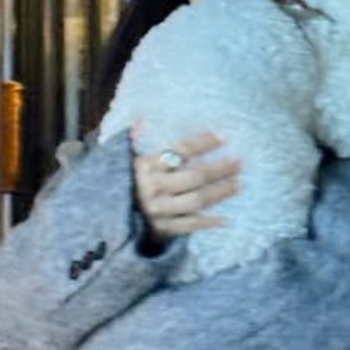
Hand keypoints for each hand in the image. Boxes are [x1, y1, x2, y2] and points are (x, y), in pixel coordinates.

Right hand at [131, 129, 241, 243]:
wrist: (111, 214)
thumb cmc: (130, 179)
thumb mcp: (130, 158)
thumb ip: (137, 140)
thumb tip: (140, 121)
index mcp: (146, 165)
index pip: (180, 151)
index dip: (203, 143)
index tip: (223, 138)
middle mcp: (153, 187)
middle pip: (194, 177)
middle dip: (219, 169)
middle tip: (239, 163)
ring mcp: (159, 210)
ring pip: (196, 200)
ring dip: (220, 192)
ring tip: (238, 184)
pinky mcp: (163, 228)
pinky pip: (190, 225)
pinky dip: (208, 222)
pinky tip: (225, 219)